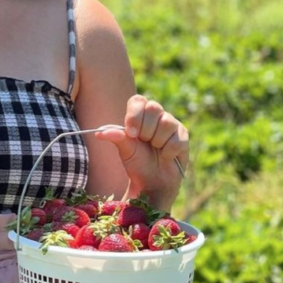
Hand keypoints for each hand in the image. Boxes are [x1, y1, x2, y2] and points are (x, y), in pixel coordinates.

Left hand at [94, 95, 188, 209]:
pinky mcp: (183, 135)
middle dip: (146, 130)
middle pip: (153, 107)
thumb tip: (99, 133)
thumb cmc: (138, 163)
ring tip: (155, 150)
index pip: (137, 100)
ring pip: (166, 123)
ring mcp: (171, 124)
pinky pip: (176, 139)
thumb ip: (116, 138)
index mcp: (139, 115)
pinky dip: (168, 152)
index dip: (135, 115)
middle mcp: (156, 115)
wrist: (153, 182)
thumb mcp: (125, 150)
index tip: (131, 133)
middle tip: (144, 143)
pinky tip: (165, 157)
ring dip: (157, 142)